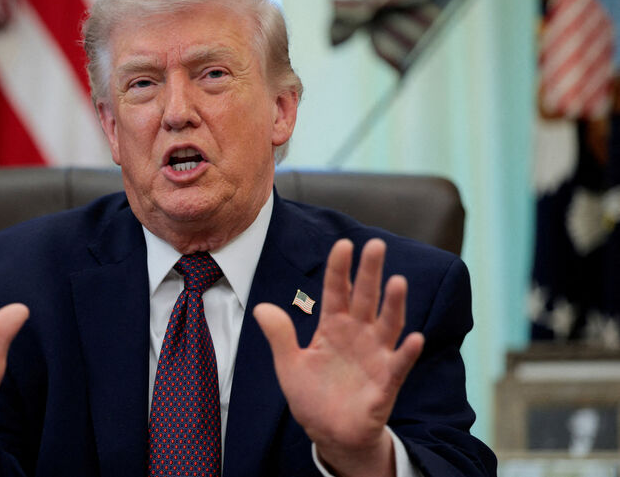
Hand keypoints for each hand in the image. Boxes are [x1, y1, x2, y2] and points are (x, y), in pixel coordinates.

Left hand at [254, 238, 423, 476]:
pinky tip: (415, 338)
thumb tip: (262, 307)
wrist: (330, 433)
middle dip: (370, 273)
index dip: (339, 269)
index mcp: (333, 327)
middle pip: (365, 298)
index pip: (336, 291)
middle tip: (376, 245)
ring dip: (394, 305)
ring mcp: (375, 356)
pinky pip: (398, 365)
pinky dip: (407, 352)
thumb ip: (280, 335)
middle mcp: (357, 335)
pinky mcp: (386, 382)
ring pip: (387, 325)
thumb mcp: (289, 364)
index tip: (343, 245)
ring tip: (397, 282)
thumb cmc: (312, 396)